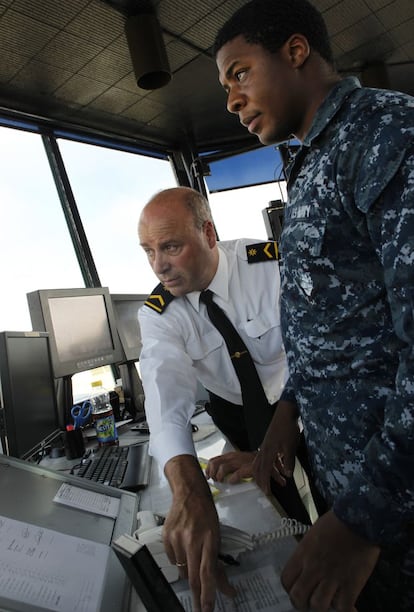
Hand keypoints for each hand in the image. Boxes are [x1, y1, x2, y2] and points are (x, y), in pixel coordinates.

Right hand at [164, 455, 235, 611]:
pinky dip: (179, 560)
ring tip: (193, 557)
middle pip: (192, 576)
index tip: (207, 608)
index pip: (208, 572)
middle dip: (198, 596)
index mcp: (209, 539)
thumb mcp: (216, 536)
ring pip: (182, 570)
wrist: (189, 492)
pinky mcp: (166, 537)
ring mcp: (177, 539)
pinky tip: (183, 547)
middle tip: (201, 609)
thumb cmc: (206, 514)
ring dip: (188, 572)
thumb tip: (224, 587)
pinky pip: (172, 560)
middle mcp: (192, 540)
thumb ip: (217, 562)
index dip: (208, 593)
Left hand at [205, 451, 255, 482]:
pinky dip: (232, 479)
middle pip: (216, 463)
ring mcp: (240, 462)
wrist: (265, 460)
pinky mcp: (248, 468)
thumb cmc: (250, 462)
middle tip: (214, 480)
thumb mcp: (236, 461)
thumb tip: (217, 473)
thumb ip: (227, 465)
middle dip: (212, 473)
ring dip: (220, 476)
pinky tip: (231, 482)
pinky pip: (237, 474)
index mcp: (230, 456)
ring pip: (223, 467)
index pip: (214, 460)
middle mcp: (233, 457)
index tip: (207, 476)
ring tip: (221, 481)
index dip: (208, 469)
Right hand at [253, 400, 299, 493]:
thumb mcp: (290, 447)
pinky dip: (272, 464)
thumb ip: (289, 462)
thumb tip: (287, 475)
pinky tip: (281, 466)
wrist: (285, 413)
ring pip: (262, 462)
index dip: (265, 483)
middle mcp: (264, 450)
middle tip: (267, 490)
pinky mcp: (269, 443)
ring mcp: (266, 446)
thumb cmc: (288, 429)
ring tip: (279, 481)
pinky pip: (267, 457)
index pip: (264, 471)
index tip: (267, 493)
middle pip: (258, 468)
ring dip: (267, 473)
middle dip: (262, 480)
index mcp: (268, 452)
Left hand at [281, 510, 379, 610]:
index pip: (286, 580)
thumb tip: (305, 569)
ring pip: (318, 606)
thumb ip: (307, 554)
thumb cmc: (336, 523)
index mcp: (302, 554)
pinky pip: (343, 607)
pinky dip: (344, 609)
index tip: (297, 589)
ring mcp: (332, 578)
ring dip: (323, 606)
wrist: (359, 519)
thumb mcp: (313, 535)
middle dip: (302, 603)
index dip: (290, 588)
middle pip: (298, 597)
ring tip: (329, 601)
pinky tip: (347, 603)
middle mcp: (313, 568)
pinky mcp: (351, 584)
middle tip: (310, 601)